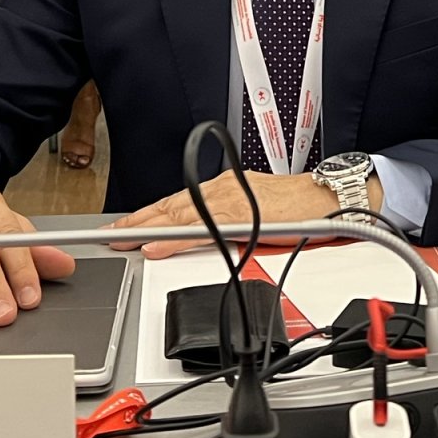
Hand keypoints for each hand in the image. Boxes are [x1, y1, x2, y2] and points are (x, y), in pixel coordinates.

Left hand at [108, 171, 367, 259]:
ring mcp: (230, 203)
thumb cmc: (300, 206)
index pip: (177, 202)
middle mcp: (222, 191)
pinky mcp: (241, 218)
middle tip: (108, 236)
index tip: (123, 227)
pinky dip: (174, 239)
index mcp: (224, 189)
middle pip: (170, 208)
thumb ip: (230, 218)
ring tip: (121, 241)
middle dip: (136, 223)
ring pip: (179, 217)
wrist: (330, 197)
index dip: (147, 215)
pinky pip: (200, 231)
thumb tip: (208, 234)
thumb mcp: (257, 207)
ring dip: (146, 230)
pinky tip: (156, 247)